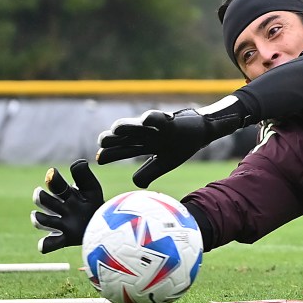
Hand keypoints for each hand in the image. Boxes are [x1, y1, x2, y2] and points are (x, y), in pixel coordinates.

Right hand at [31, 160, 104, 253]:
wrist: (107, 225)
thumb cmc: (95, 203)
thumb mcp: (93, 188)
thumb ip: (85, 176)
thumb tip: (79, 162)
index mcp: (66, 194)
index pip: (55, 184)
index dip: (52, 179)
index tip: (52, 173)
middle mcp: (60, 208)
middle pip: (43, 201)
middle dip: (41, 197)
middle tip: (41, 194)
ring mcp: (61, 223)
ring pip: (42, 221)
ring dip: (38, 219)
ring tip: (37, 217)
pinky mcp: (64, 239)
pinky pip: (49, 243)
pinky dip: (44, 245)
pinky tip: (44, 245)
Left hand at [97, 108, 239, 187]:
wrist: (202, 131)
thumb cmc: (181, 146)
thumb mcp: (165, 163)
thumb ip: (150, 173)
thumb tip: (136, 184)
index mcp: (143, 145)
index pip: (122, 149)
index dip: (110, 154)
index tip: (99, 160)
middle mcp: (146, 134)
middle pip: (125, 137)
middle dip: (113, 139)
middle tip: (103, 143)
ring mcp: (156, 127)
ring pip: (138, 125)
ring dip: (126, 126)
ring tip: (116, 129)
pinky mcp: (170, 121)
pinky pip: (160, 118)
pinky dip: (153, 118)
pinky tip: (145, 120)